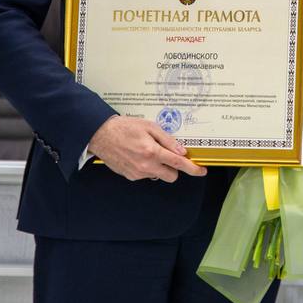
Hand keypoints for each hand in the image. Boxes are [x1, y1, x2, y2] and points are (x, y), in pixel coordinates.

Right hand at [86, 115, 206, 182]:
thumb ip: (167, 139)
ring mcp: (137, 173)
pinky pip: (146, 175)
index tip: (201, 170)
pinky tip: (139, 156)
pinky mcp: (130, 176)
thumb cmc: (124, 128)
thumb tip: (181, 151)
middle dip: (174, 168)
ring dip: (159, 167)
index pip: (178, 164)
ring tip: (148, 151)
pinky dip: (147, 168)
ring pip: (158, 176)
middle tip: (169, 156)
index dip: (193, 168)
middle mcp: (146, 166)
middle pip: (171, 176)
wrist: (101, 135)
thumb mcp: (149, 126)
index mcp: (152, 152)